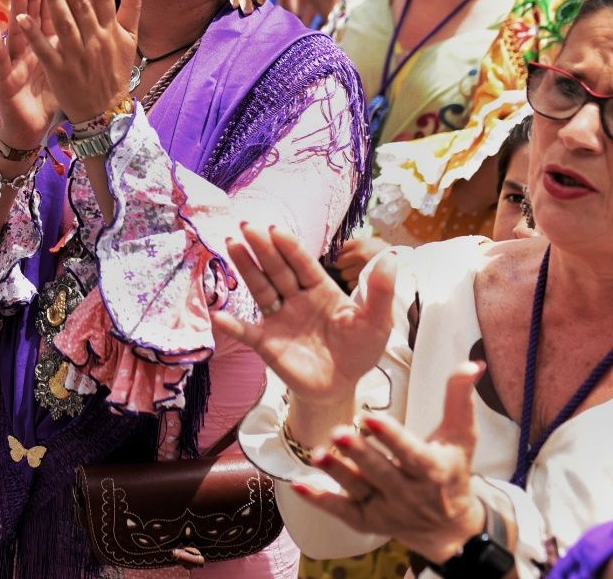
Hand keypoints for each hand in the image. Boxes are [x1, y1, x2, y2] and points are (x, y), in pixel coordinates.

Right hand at [0, 0, 58, 150]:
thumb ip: (73, 41)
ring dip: (14, 6)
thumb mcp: (63, 66)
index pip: (52, 11)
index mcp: (47, 44)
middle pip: (32, 14)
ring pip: (15, 29)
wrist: (29, 128)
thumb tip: (90, 20)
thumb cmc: (46, 96)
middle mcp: (29, 47)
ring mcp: (14, 60)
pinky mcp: (3, 77)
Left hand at [16, 0, 142, 124]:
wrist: (106, 112)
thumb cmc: (116, 71)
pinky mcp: (59, 70)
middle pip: (81, 4)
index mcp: (110, 30)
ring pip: (63, 22)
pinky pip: (45, 49)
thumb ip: (133, 6)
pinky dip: (34, 34)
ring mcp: (76, 55)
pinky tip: (21, 17)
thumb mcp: (131, 39)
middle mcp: (95, 39)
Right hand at [212, 222, 395, 406]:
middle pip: (277, 269)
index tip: (275, 229)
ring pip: (260, 289)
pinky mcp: (267, 343)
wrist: (341, 386)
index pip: (303, 263)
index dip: (289, 246)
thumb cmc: (359, 350)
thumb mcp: (376, 321)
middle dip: (263, 248)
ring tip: (232, 244)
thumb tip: (392, 256)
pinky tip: (219, 316)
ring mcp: (279, 319)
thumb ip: (380, 291)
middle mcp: (296, 299)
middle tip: (247, 226)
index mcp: (320, 290)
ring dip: (245, 268)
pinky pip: (247, 332)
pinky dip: (233, 325)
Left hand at [293, 362, 487, 562]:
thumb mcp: (462, 437)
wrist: (450, 528)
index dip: (392, 437)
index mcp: (433, 471)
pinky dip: (320, 501)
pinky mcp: (368, 522)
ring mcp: (387, 509)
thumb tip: (472, 364)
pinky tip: (297, 485)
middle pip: (381, 472)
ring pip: (358, 491)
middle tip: (338, 432)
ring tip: (317, 453)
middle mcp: (409, 493)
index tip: (370, 418)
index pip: (411, 454)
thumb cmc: (453, 472)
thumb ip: (460, 399)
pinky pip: (342, 512)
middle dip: (360, 454)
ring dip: (337, 473)